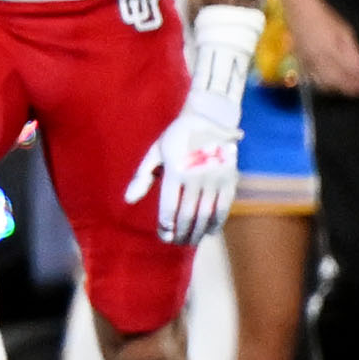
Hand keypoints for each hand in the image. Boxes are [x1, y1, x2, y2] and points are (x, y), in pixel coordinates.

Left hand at [126, 4, 260, 243]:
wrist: (209, 117)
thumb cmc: (176, 137)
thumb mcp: (156, 152)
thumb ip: (142, 176)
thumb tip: (128, 200)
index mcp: (176, 169)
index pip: (169, 207)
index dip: (165, 226)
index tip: (163, 235)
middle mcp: (196, 175)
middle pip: (187, 215)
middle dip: (180, 233)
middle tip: (175, 242)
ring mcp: (215, 178)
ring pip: (205, 215)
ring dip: (197, 233)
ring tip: (189, 241)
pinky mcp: (230, 179)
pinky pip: (223, 208)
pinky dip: (216, 224)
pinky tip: (208, 232)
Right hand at [287, 0, 358, 96]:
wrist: (300, 10)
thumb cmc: (324, 17)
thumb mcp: (345, 31)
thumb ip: (355, 51)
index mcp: (331, 49)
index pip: (349, 72)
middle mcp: (319, 59)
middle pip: (338, 82)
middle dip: (352, 88)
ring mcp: (308, 63)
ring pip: (325, 85)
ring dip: (339, 89)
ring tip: (350, 88)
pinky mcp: (301, 64)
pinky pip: (314, 81)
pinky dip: (326, 86)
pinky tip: (333, 85)